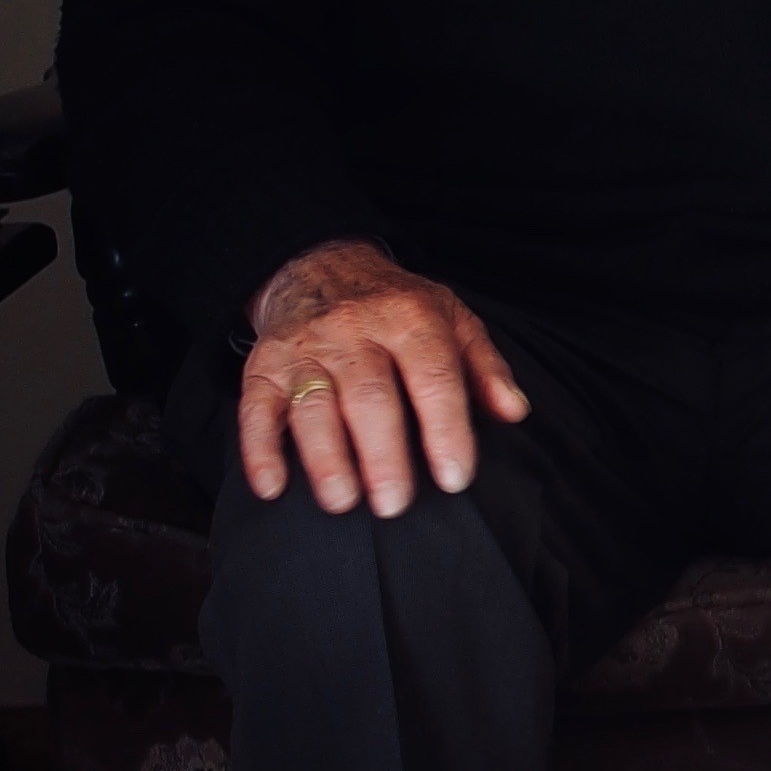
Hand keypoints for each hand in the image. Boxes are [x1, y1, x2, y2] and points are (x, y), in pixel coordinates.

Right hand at [239, 240, 527, 513]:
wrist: (320, 266)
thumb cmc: (397, 307)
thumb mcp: (452, 319)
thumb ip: (485, 367)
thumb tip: (514, 411)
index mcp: (410, 320)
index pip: (432, 377)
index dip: (445, 429)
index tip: (455, 477)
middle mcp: (355, 332)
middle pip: (369, 397)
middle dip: (382, 455)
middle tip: (394, 504)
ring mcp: (306, 349)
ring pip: (313, 405)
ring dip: (325, 458)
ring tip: (342, 501)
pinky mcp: (264, 365)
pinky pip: (256, 407)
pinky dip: (259, 449)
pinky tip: (272, 486)